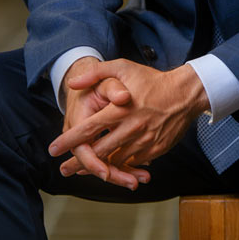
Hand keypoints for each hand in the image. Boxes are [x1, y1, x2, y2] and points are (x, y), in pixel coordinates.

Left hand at [48, 57, 208, 186]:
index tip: (53, 149)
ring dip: (98, 168)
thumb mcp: (123, 68)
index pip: (88, 130)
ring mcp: (143, 141)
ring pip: (115, 161)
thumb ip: (96, 73)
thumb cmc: (152, 80)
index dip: (69, 141)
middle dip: (78, 163)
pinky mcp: (155, 149)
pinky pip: (133, 162)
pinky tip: (110, 166)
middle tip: (64, 169)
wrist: (185, 93)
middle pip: (98, 152)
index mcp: (119, 110)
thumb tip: (72, 83)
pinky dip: (120, 165)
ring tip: (82, 171)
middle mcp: (130, 128)